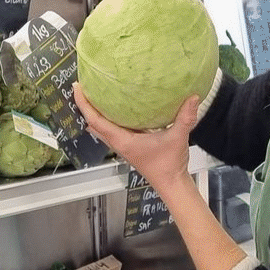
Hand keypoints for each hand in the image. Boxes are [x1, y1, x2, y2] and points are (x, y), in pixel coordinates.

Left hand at [74, 84, 196, 191]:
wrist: (171, 183)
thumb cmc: (169, 165)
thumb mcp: (178, 137)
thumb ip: (185, 117)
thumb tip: (193, 96)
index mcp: (122, 140)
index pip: (95, 120)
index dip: (84, 104)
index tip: (77, 87)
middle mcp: (118, 142)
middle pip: (93, 123)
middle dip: (85, 106)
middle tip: (82, 86)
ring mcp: (123, 145)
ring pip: (101, 128)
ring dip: (94, 113)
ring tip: (93, 94)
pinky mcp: (130, 145)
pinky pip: (112, 129)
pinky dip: (107, 118)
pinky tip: (115, 107)